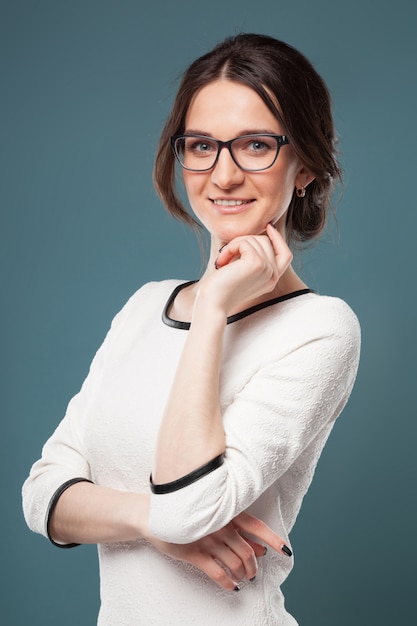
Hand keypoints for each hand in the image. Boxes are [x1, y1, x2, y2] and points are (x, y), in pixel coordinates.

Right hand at [147, 511, 291, 590]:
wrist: (156, 514)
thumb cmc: (189, 513)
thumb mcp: (215, 518)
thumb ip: (238, 531)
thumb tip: (259, 548)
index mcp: (227, 513)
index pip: (257, 526)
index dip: (273, 539)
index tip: (286, 552)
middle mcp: (220, 526)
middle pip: (247, 552)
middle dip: (254, 567)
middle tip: (253, 573)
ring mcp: (208, 540)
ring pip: (235, 564)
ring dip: (243, 575)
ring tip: (243, 578)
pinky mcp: (194, 554)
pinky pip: (218, 574)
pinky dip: (229, 583)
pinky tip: (232, 586)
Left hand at [207, 224, 292, 316]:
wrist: (212, 304)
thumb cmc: (220, 289)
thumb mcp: (241, 272)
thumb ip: (252, 258)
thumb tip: (257, 234)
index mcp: (272, 280)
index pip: (285, 254)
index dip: (278, 239)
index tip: (268, 226)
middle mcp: (273, 276)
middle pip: (266, 242)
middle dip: (243, 242)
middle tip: (225, 255)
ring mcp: (267, 270)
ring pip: (254, 239)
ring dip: (233, 245)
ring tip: (222, 261)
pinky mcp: (257, 263)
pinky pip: (244, 242)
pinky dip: (230, 248)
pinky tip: (221, 262)